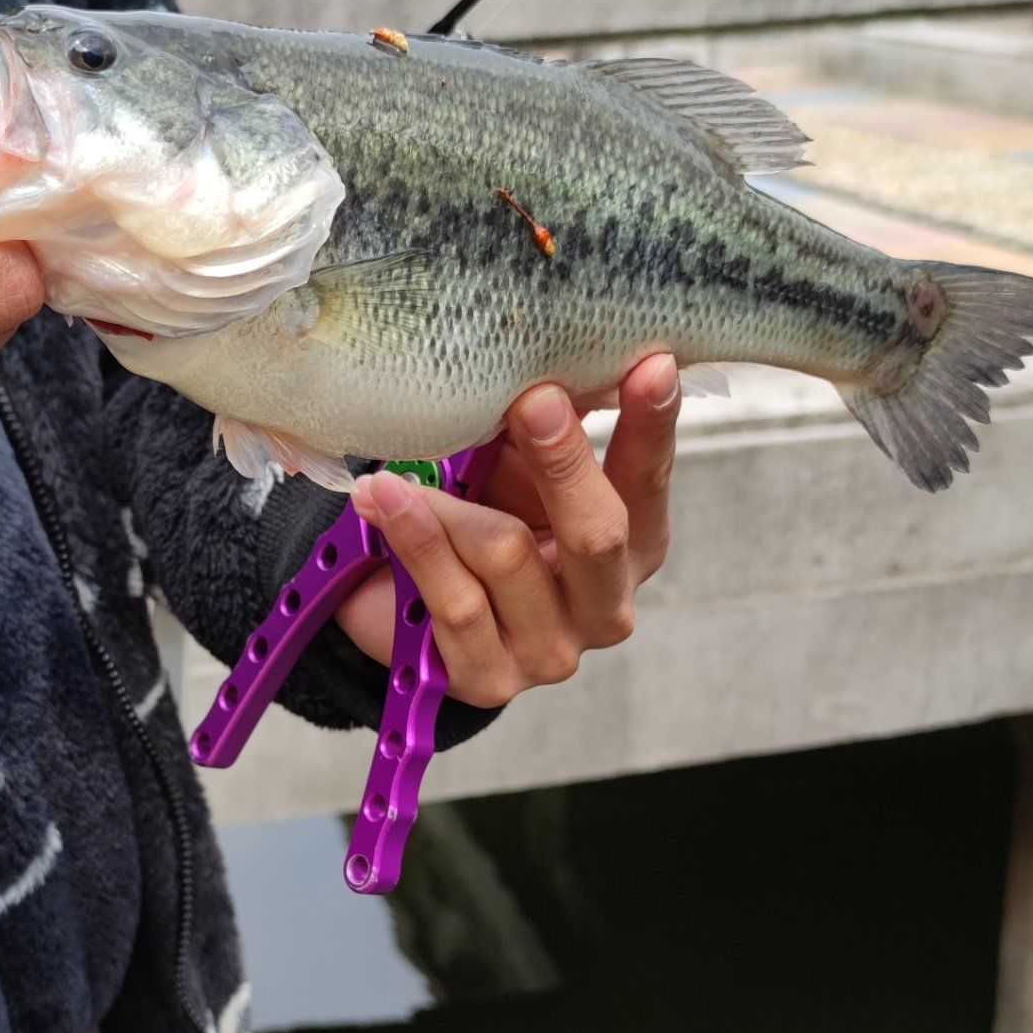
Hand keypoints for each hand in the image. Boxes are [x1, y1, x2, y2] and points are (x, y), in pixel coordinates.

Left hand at [337, 356, 678, 707]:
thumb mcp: (515, 467)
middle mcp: (605, 608)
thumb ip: (545, 424)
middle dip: (563, 458)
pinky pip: (454, 598)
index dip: (652, 425)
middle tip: (532, 398)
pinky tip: (381, 498)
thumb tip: (555, 353)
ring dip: (448, 503)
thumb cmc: (474, 518)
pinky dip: (415, 538)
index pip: (649, 483)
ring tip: (397, 473)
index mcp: (633, 548)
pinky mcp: (489, 680)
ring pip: (507, 555)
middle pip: (598, 532)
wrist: (396, 603)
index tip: (651, 365)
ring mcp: (550, 652)